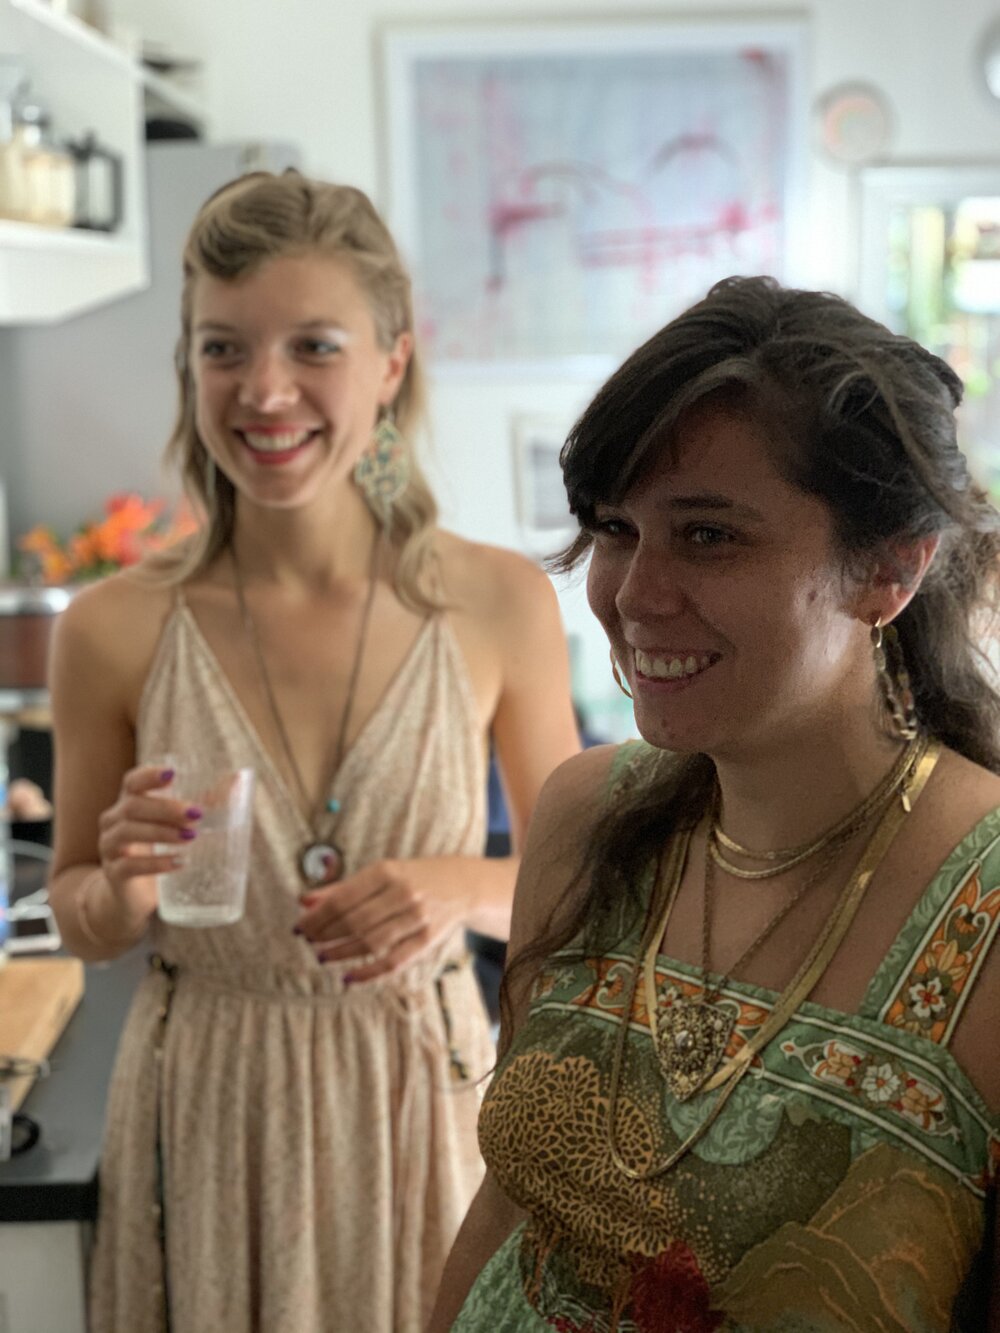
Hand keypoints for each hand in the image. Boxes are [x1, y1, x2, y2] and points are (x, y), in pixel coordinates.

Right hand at [97, 763, 199, 913]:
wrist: (135, 895)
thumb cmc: (159, 849)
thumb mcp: (178, 824)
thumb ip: (205, 802)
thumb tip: (238, 780)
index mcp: (130, 802)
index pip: (132, 782)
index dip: (149, 776)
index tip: (173, 774)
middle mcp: (114, 821)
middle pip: (133, 806)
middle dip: (165, 808)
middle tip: (196, 814)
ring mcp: (110, 847)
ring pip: (128, 832)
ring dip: (161, 832)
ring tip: (190, 837)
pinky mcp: (114, 874)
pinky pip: (129, 866)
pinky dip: (155, 863)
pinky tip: (178, 862)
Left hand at [295, 857, 471, 981]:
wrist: (462, 884)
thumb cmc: (412, 877)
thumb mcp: (381, 873)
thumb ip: (343, 887)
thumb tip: (305, 902)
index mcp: (387, 871)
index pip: (343, 898)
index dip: (318, 916)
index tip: (300, 925)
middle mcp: (403, 893)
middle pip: (355, 921)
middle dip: (325, 934)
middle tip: (308, 941)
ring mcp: (418, 918)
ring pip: (371, 942)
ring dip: (341, 952)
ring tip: (322, 956)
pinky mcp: (428, 940)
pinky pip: (394, 961)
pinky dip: (369, 972)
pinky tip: (349, 977)